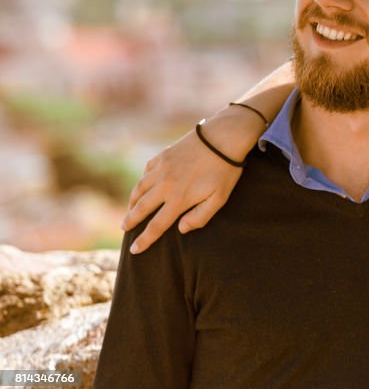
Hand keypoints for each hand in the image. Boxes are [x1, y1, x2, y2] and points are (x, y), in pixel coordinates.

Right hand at [122, 127, 242, 253]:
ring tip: (129, 209)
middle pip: (142, 208)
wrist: (223, 137)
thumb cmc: (225, 171)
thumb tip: (180, 229)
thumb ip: (199, 217)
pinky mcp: (164, 155)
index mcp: (179, 199)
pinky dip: (141, 181)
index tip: (134, 250)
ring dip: (132, 201)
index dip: (144, 240)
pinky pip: (146, 171)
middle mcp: (165, 185)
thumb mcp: (219, 199)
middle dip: (131, 221)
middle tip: (124, 228)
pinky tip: (142, 185)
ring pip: (140, 188)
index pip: (156, 225)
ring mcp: (162, 169)